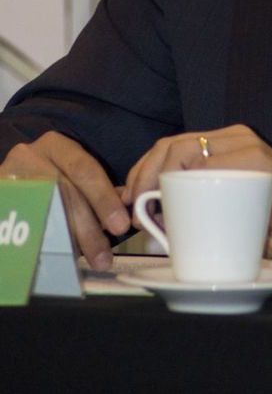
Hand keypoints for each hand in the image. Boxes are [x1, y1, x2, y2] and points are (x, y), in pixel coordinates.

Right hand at [0, 132, 130, 269]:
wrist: (11, 180)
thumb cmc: (46, 175)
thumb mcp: (69, 171)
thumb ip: (93, 186)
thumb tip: (123, 204)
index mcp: (55, 145)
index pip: (84, 169)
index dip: (104, 199)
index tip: (121, 225)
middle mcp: (31, 155)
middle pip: (65, 195)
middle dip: (88, 229)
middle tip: (104, 256)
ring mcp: (11, 177)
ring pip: (44, 214)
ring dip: (68, 242)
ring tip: (84, 262)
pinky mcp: (2, 196)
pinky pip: (25, 226)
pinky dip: (44, 244)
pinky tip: (58, 258)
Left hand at [124, 125, 271, 262]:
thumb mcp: (227, 216)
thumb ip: (195, 210)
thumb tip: (149, 224)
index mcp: (225, 146)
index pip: (171, 147)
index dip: (143, 170)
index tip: (127, 199)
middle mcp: (233, 138)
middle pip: (172, 145)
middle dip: (143, 174)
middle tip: (132, 207)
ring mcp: (245, 145)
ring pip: (186, 150)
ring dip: (159, 179)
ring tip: (150, 210)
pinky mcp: (257, 159)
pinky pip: (212, 166)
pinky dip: (189, 187)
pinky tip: (179, 206)